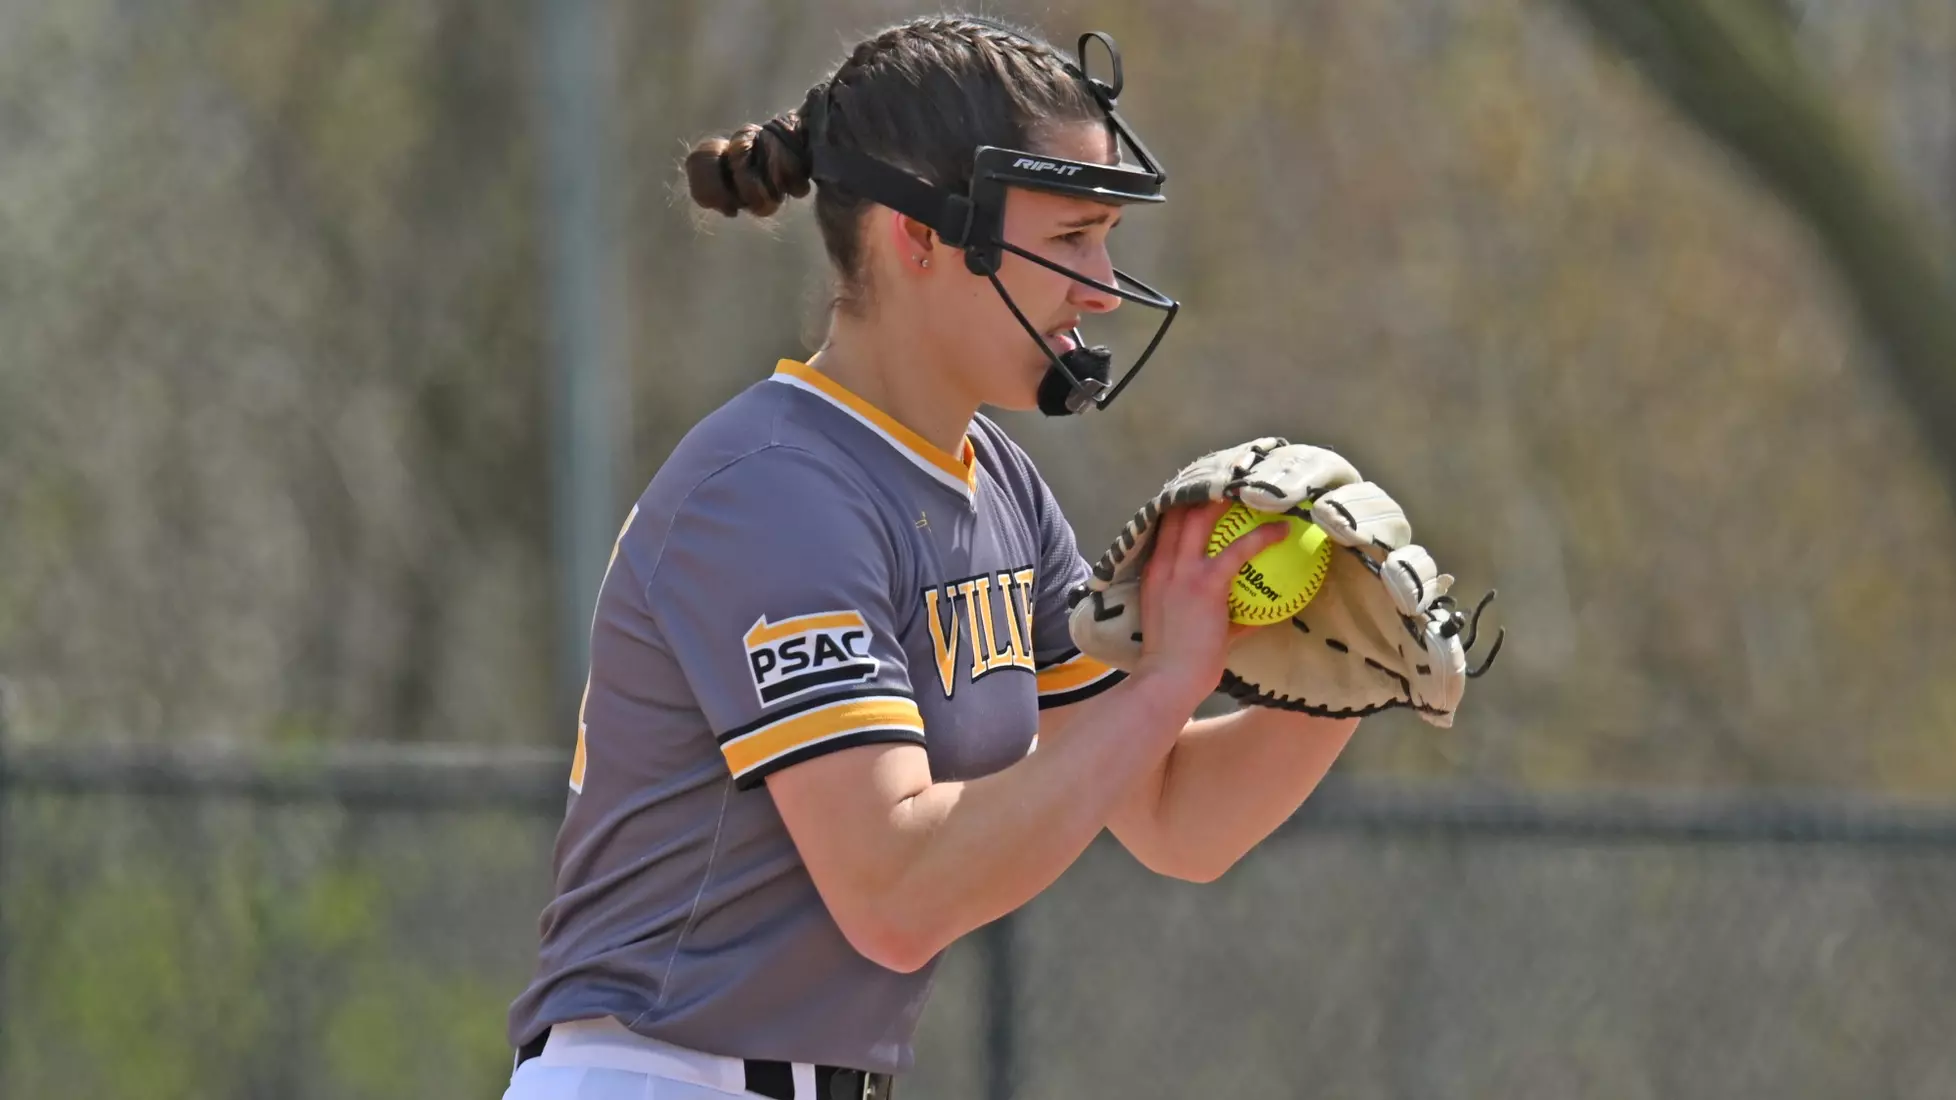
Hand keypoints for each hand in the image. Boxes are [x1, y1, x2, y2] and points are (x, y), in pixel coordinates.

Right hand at [1131, 500, 1286, 702]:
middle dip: (1205, 489)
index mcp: (1156, 572)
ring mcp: (1183, 572)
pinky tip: (1283, 531)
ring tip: (1257, 489)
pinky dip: (1262, 537)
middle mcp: (1165, 564)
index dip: (1185, 502)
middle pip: (1181, 510)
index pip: (1167, 524)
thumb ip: (1223, 616)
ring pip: (1203, 518)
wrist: (1167, 679)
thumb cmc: (1179, 663)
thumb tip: (1256, 614)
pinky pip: (1239, 550)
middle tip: (1235, 478)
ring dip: (1230, 500)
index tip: (1208, 490)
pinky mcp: (1206, 583)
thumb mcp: (1192, 629)